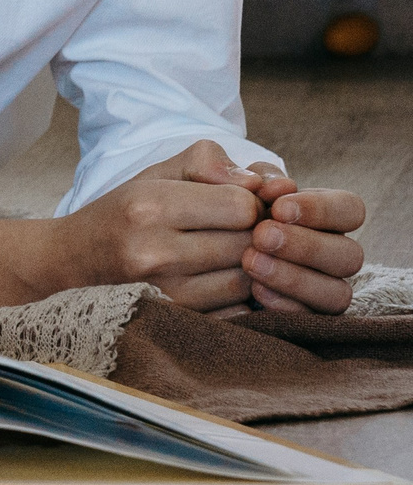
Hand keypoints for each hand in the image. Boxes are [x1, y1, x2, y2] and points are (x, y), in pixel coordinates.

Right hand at [55, 141, 265, 309]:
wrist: (69, 263)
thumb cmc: (121, 214)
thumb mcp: (155, 174)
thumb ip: (208, 163)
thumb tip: (260, 184)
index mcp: (149, 206)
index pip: (241, 206)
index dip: (251, 202)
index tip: (237, 204)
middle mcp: (154, 252)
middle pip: (248, 244)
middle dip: (254, 234)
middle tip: (237, 230)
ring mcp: (163, 293)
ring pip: (246, 281)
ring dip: (248, 268)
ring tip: (228, 255)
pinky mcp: (172, 320)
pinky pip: (236, 312)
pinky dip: (238, 297)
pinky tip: (219, 280)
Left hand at [166, 143, 362, 314]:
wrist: (135, 244)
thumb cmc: (170, 201)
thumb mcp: (183, 174)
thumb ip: (212, 164)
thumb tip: (253, 181)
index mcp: (309, 212)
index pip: (349, 209)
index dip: (322, 209)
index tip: (277, 207)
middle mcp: (318, 252)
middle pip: (348, 255)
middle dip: (308, 245)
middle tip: (262, 236)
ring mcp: (307, 289)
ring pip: (336, 293)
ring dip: (296, 277)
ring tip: (250, 262)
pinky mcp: (286, 317)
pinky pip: (308, 320)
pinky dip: (284, 305)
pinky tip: (253, 291)